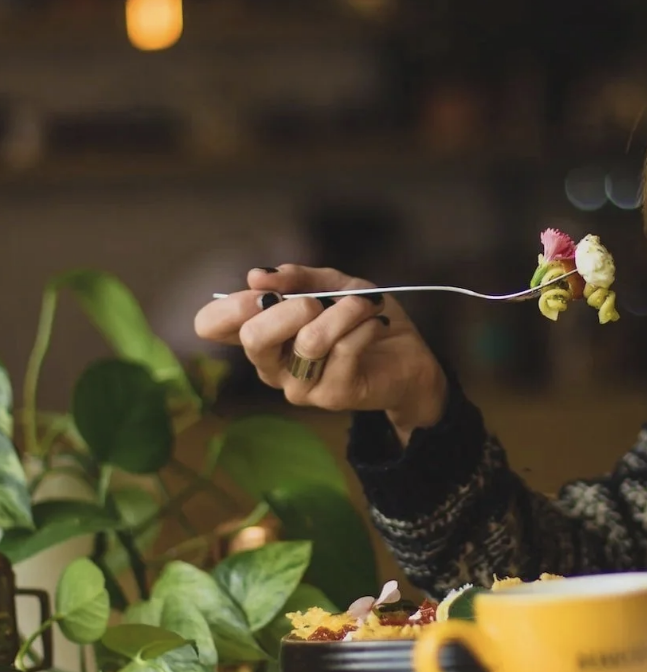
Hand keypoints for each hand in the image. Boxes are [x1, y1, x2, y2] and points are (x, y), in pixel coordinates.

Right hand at [194, 265, 447, 443]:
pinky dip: (365, 325)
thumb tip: (257, 275)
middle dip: (291, 307)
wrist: (409, 358)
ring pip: (309, 341)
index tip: (264, 290)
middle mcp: (271, 365)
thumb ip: (297, 278)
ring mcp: (299, 386)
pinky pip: (345, 349)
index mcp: (262, 335)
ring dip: (344, 311)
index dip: (230, 304)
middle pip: (253, 337)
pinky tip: (376, 323)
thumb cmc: (362, 320)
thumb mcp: (332, 285)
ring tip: (365, 304)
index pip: (211, 325)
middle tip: (319, 301)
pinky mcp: (332, 396)